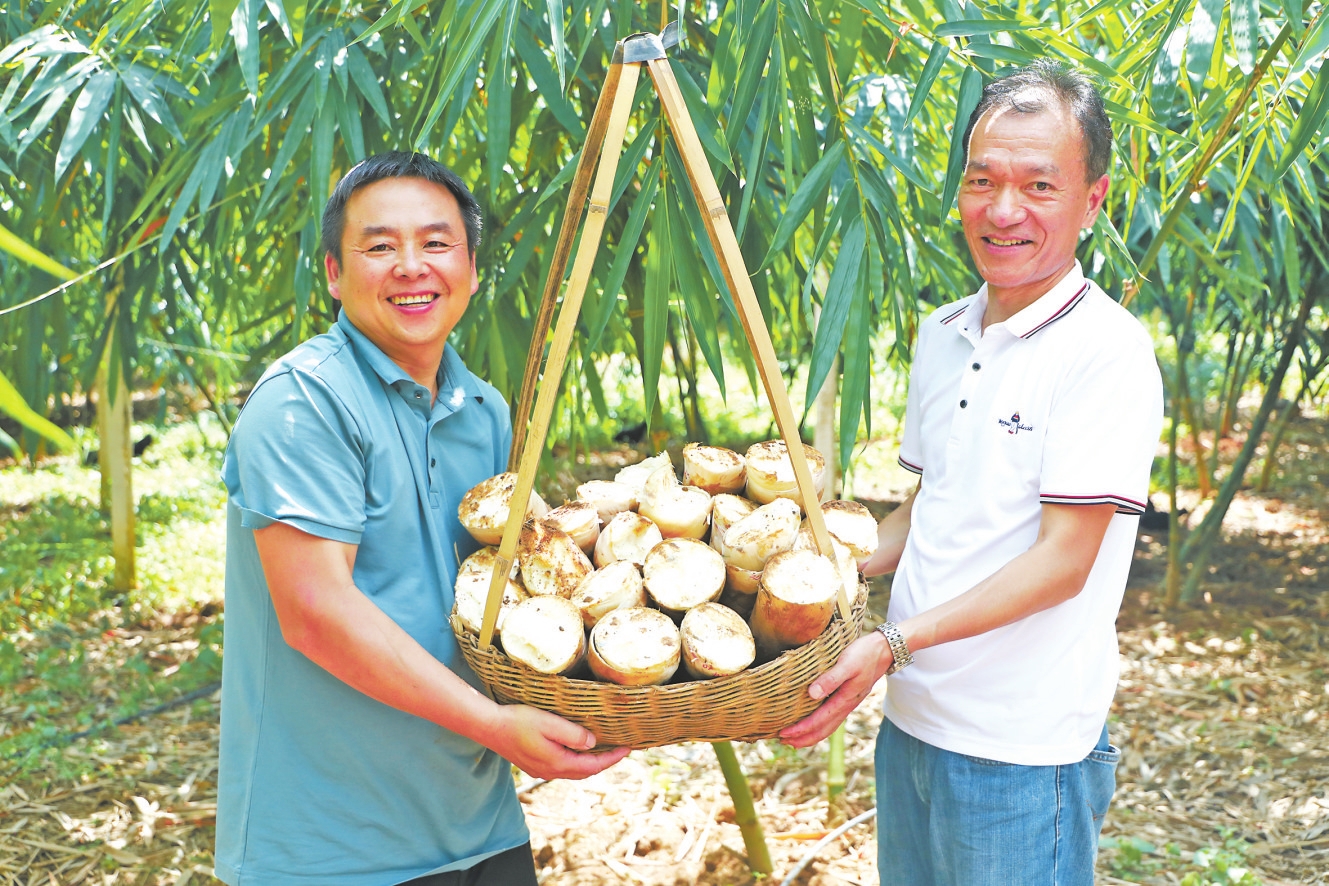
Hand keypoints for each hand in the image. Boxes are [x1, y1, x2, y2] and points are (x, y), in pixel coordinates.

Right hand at [492, 705, 629, 780]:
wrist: (489, 727)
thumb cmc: (518, 722)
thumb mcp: (549, 723)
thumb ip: (573, 734)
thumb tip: (592, 743)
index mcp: (557, 763)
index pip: (593, 766)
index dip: (612, 758)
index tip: (628, 748)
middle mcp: (550, 772)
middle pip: (585, 771)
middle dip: (604, 761)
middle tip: (620, 748)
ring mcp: (541, 770)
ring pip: (573, 770)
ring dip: (590, 761)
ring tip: (604, 748)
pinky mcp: (534, 764)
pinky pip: (562, 766)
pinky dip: (576, 759)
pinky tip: (578, 748)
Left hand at [777, 632, 891, 747]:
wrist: (884, 650)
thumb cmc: (864, 654)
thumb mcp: (847, 663)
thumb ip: (831, 679)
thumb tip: (811, 694)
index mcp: (844, 700)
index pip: (819, 721)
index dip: (800, 729)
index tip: (783, 733)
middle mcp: (846, 706)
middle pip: (823, 730)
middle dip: (803, 738)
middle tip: (783, 741)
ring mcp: (848, 703)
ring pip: (828, 727)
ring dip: (810, 735)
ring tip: (794, 738)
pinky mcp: (848, 697)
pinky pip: (832, 718)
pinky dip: (820, 725)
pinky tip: (812, 722)